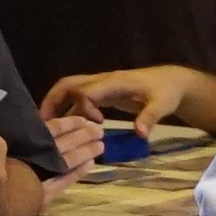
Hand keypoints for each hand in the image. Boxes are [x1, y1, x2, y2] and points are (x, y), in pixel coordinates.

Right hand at [45, 67, 215, 138]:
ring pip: (69, 90)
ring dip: (56, 106)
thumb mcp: (162, 105)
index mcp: (113, 82)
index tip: (96, 125)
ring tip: (46, 128)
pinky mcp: (103, 94)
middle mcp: (102, 81)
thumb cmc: (166, 93)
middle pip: (68, 84)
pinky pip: (78, 99)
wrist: (172, 82)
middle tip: (43, 124)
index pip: (85, 91)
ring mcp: (101, 87)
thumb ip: (150, 117)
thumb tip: (140, 134)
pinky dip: (68, 111)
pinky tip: (65, 129)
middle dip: (53, 101)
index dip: (83, 109)